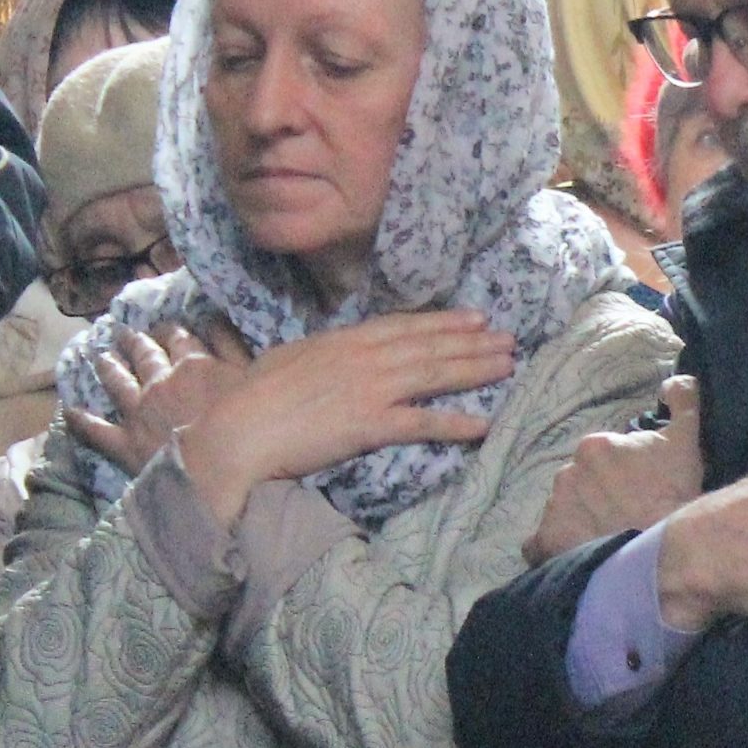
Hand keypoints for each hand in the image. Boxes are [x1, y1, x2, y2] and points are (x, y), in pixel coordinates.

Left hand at [66, 322, 252, 481]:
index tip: (166, 327)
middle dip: (136, 343)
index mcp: (193, 366)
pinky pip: (98, 430)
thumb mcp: (251, 377)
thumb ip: (232, 346)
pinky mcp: (126, 443)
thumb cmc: (249, 422)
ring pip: (118, 383)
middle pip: (145, 356)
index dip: (171, 331)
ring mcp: (139, 412)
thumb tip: (215, 318)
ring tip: (101, 357)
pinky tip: (71, 412)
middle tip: (124, 333)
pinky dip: (82, 421)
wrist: (222, 465)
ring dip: (109, 368)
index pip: (179, 340)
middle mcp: (160, 382)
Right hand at [175, 309, 514, 528]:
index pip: (405, 326)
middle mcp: (364, 358)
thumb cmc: (254, 398)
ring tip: (509, 364)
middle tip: (509, 338)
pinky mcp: (370, 424)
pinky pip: (423, 422)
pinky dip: (456, 422)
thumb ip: (324, 355)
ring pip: (434, 373)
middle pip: (429, 345)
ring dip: (476, 368)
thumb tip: (340, 354)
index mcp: (344, 340)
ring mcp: (370, 389)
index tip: (476, 317)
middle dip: (473, 341)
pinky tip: (485, 424)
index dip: (444, 321)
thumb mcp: (291, 360)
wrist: (238, 430)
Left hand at [525, 375, 704, 564]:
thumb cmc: (677, 494)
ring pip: (563, 511)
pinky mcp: (549, 542)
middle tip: (624, 516)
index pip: (599, 460)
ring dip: (580, 522)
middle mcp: (567, 472)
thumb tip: (670, 382)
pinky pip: (538, 545)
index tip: (637, 493)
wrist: (669, 550)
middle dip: (597, 497)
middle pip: (579, 484)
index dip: (619, 477)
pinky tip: (576, 553)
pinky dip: (553, 548)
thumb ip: (683, 401)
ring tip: (607, 539)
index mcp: (594, 446)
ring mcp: (555, 508)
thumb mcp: (688, 441)